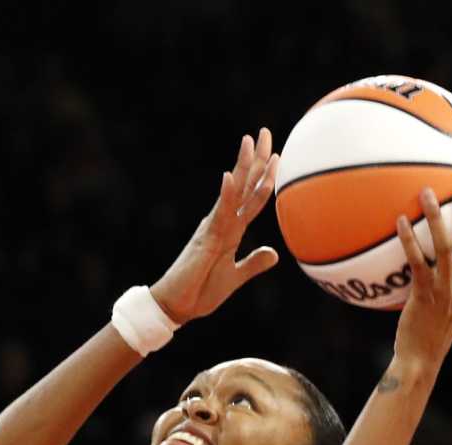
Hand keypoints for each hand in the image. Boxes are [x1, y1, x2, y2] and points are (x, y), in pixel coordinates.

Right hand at [148, 130, 280, 324]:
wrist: (176, 306)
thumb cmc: (200, 292)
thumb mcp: (235, 277)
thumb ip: (253, 264)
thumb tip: (274, 254)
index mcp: (230, 230)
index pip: (251, 197)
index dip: (263, 175)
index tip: (275, 153)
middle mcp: (222, 222)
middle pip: (243, 184)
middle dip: (255, 158)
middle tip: (264, 131)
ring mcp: (213, 228)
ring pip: (235, 193)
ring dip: (243, 167)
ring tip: (250, 142)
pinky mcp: (206, 240)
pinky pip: (220, 215)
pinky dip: (226, 195)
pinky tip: (230, 176)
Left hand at [392, 175, 451, 367]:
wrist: (421, 358)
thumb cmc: (430, 328)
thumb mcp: (448, 300)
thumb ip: (449, 276)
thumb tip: (436, 250)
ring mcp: (447, 287)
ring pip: (447, 244)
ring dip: (437, 216)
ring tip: (427, 191)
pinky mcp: (425, 294)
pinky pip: (417, 261)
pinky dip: (410, 239)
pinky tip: (399, 221)